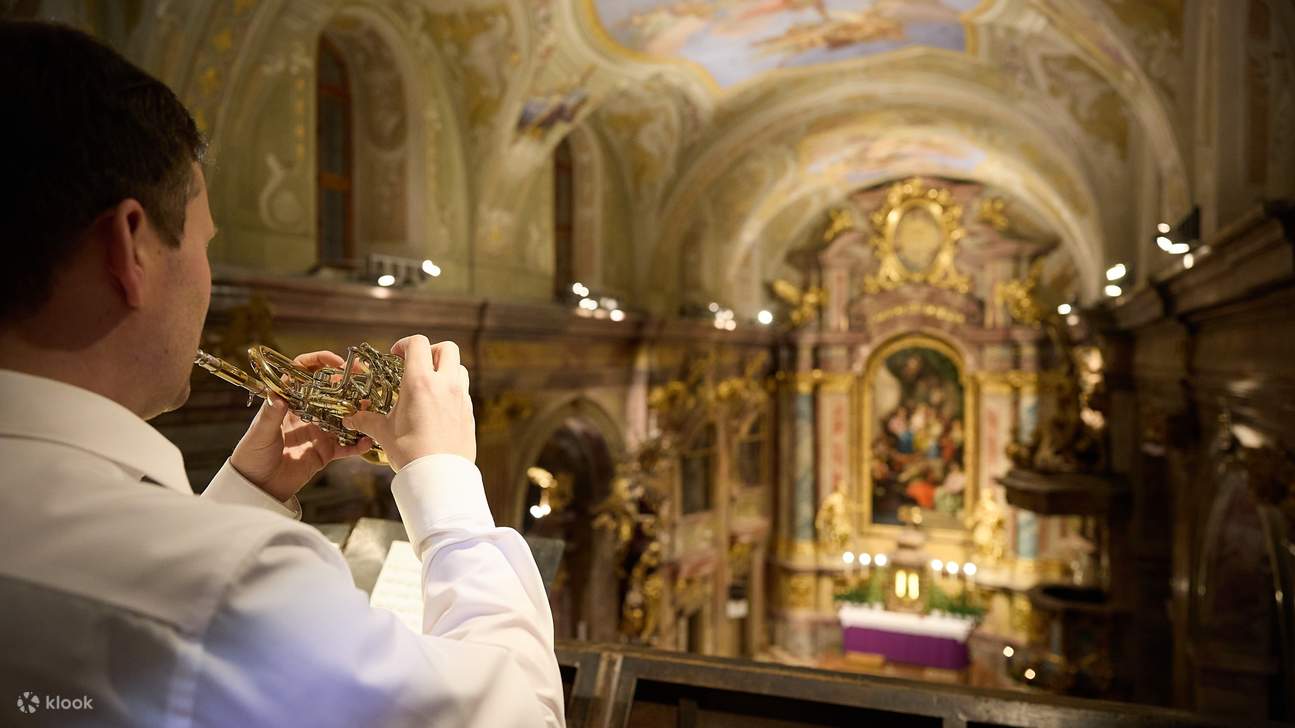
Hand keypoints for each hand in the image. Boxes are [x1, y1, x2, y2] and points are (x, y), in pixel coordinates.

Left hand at [230, 350, 373, 501]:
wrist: (257, 488)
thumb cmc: (251, 456)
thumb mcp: (260, 434)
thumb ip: (270, 415)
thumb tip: (279, 396)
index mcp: (288, 402)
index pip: (303, 373)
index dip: (319, 362)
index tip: (336, 362)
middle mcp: (305, 413)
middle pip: (329, 391)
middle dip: (347, 384)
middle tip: (363, 381)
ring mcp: (317, 432)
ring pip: (343, 417)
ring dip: (357, 413)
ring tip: (370, 411)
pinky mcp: (325, 452)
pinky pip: (345, 446)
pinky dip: (357, 444)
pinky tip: (367, 441)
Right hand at [344, 335, 474, 470]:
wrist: (439, 477)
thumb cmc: (410, 453)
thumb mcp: (384, 433)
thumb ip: (368, 420)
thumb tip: (352, 418)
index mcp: (420, 382)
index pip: (418, 344)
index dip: (405, 344)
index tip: (396, 356)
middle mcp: (445, 385)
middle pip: (448, 348)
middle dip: (431, 351)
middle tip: (416, 365)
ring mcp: (461, 398)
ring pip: (459, 368)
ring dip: (445, 369)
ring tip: (428, 385)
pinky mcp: (469, 413)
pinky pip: (463, 392)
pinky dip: (452, 391)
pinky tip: (438, 408)